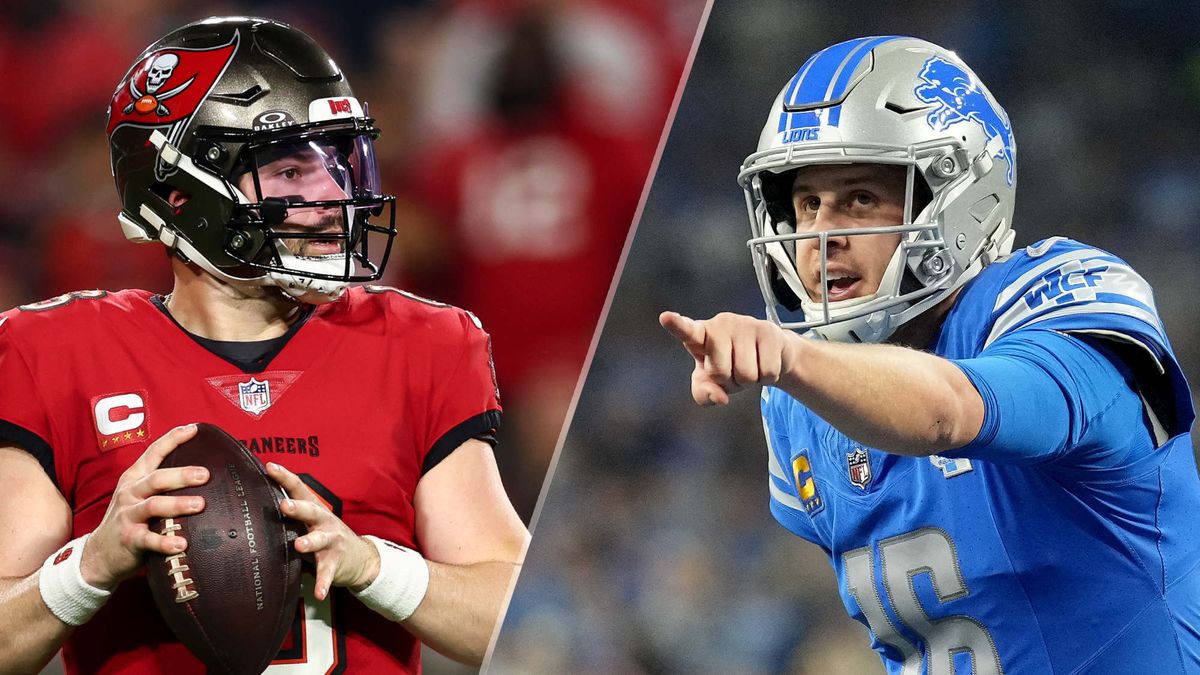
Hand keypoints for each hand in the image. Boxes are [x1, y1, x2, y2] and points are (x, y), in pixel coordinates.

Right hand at [81, 424, 207, 589]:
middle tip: (205, 475)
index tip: (193, 429)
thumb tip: (201, 472)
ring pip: (153, 505)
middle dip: (182, 475)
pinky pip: (149, 539)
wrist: (99, 555)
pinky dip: (165, 542)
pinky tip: (181, 544)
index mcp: (134, 478)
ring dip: (178, 504)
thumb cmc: (129, 520)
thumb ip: (162, 484)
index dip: (173, 439)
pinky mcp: (129, 539)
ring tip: (200, 505)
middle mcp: (130, 493)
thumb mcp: (138, 496)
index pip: (153, 453)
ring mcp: (128, 515)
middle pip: (157, 478)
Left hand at [266, 462, 379, 600]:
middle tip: (284, 505)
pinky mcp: (336, 562)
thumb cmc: (328, 536)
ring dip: (310, 542)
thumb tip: (255, 504)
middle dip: (298, 507)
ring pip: (321, 540)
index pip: (299, 489)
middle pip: (311, 511)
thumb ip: (292, 514)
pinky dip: (323, 582)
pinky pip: (328, 573)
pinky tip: (318, 592)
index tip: (269, 467)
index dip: (285, 477)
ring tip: (299, 545)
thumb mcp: (312, 521)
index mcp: (315, 510)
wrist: (361, 557)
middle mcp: (324, 522)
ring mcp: (332, 542)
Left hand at [659, 311, 797, 405]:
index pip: (687, 331)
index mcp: (701, 334)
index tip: (665, 318)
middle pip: (721, 372)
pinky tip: (764, 363)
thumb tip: (719, 398)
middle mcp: (721, 324)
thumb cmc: (732, 364)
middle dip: (729, 381)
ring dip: (749, 380)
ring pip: (747, 374)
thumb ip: (703, 393)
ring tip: (750, 365)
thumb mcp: (711, 381)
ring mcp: (746, 325)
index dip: (676, 326)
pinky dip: (767, 377)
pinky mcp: (768, 331)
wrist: (769, 352)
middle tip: (733, 371)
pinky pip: (768, 372)